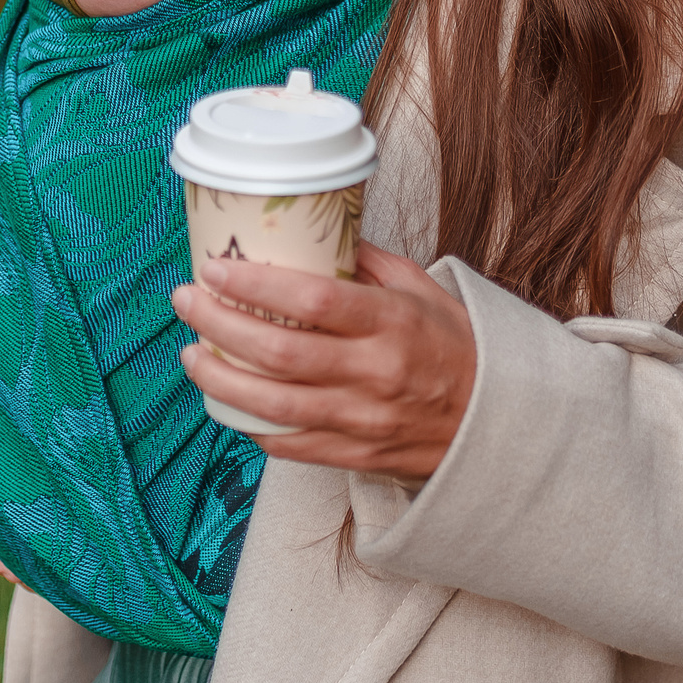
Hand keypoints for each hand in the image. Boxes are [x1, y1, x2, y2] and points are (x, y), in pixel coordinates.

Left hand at [169, 242, 474, 481]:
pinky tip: (226, 401)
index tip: (214, 269)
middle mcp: (374, 373)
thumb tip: (313, 228)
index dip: (254, 285)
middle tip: (187, 301)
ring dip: (219, 379)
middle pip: (279, 352)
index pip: (312, 300)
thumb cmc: (457, 347)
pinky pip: (289, 444)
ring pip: (273, 404)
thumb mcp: (423, 289)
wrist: (496, 424)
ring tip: (189, 354)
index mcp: (392, 323)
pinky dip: (250, 424)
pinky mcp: (355, 454)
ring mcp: (362, 419)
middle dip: (219, 324)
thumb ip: (368, 261)